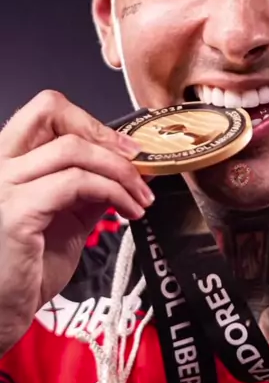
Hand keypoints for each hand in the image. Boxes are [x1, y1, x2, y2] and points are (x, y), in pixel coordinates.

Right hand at [0, 90, 152, 356]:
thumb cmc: (23, 273)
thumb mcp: (62, 219)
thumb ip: (84, 190)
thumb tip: (122, 170)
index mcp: (5, 162)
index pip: (45, 112)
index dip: (91, 123)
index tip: (125, 148)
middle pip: (49, 109)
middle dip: (102, 131)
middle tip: (134, 159)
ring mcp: (1, 185)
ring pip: (73, 148)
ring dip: (120, 170)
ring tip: (140, 198)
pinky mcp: (15, 212)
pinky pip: (76, 183)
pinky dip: (113, 192)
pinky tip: (128, 212)